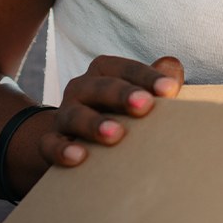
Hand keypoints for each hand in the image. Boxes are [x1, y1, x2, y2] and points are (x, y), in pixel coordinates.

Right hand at [39, 55, 184, 168]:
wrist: (80, 140)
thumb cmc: (120, 114)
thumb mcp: (139, 96)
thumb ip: (157, 82)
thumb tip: (172, 65)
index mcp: (103, 73)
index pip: (125, 69)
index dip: (147, 77)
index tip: (170, 89)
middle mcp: (81, 90)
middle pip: (99, 88)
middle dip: (122, 95)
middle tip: (144, 105)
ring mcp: (64, 116)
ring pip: (74, 116)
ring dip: (95, 124)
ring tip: (116, 134)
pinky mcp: (51, 143)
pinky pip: (50, 144)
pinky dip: (61, 150)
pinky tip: (79, 157)